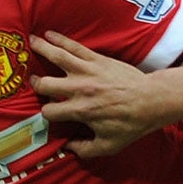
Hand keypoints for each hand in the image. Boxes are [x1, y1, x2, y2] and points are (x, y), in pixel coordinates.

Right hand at [32, 32, 172, 157]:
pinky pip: (74, 46)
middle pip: (46, 84)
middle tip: (35, 81)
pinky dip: (60, 39)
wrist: (152, 100)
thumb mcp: (109, 145)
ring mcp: (87, 71)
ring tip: (30, 42)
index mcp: (80, 111)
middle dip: (37, 83)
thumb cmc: (131, 124)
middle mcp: (79, 89)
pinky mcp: (97, 59)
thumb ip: (85, 149)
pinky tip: (49, 34)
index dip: (47, 114)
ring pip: (57, 57)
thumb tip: (67, 147)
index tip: (49, 113)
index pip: (50, 112)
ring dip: (41, 49)